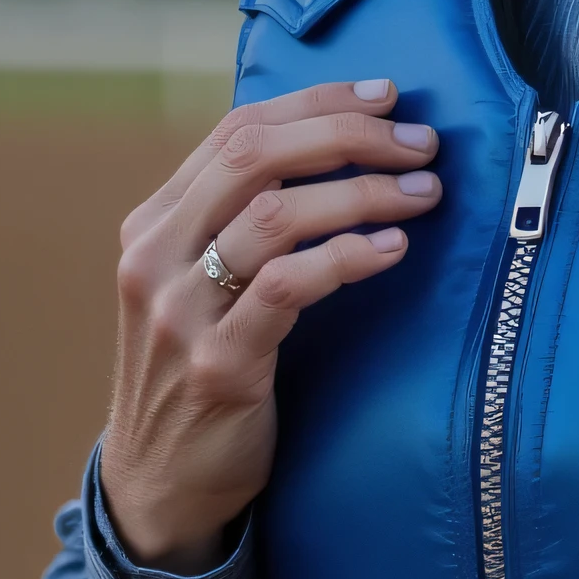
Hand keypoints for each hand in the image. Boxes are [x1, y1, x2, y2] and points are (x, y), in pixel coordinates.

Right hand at [99, 79, 443, 569]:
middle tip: (420, 144)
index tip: (387, 97)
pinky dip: (348, 255)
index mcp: (153, 222)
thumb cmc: (201, 371)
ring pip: (276, 214)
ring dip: (363, 193)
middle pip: (256, 155)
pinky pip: (290, 285)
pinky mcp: (219, 363)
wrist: (159, 481)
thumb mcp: (199, 285)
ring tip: (425, 195)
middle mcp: (154, 255)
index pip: (237, 130)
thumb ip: (239, 223)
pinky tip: (393, 248)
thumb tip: (335, 152)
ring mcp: (180, 310)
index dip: (318, 102)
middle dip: (348, 136)